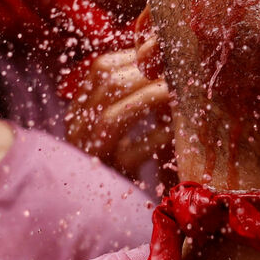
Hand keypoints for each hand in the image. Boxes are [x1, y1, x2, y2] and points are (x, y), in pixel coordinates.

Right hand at [65, 33, 172, 183]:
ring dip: (151, 97)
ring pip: (112, 116)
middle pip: (106, 84)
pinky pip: (134, 152)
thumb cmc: (126, 156)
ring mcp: (91, 155)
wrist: (111, 208)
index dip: (136, 55)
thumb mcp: (125, 120)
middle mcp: (79, 129)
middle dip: (148, 72)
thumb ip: (137, 91)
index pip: (101, 68)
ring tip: (179, 92)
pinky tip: (176, 129)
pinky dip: (157, 136)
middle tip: (180, 68)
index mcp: (81, 109)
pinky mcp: (111, 178)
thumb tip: (163, 52)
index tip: (168, 54)